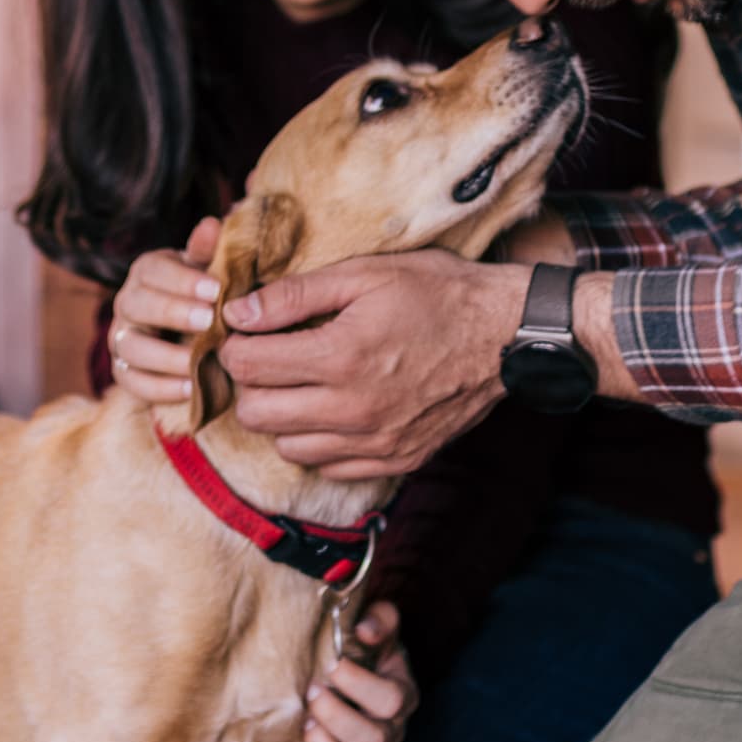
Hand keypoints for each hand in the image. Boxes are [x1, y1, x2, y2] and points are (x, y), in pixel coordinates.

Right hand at [104, 214, 220, 404]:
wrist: (191, 331)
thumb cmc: (203, 293)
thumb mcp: (208, 269)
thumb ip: (208, 251)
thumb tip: (213, 223)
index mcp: (147, 271)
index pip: (153, 270)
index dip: (183, 280)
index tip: (217, 290)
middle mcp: (127, 301)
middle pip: (136, 304)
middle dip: (172, 313)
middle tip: (209, 321)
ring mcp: (122, 337)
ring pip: (129, 346)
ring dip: (164, 356)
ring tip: (198, 363)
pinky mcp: (124, 371)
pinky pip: (131, 381)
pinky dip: (158, 388)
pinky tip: (189, 388)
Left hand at [217, 248, 527, 478]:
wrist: (505, 335)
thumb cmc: (437, 293)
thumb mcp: (365, 274)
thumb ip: (294, 295)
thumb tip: (236, 313)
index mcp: (340, 356)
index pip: (246, 366)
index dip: (236, 344)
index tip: (249, 331)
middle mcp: (353, 409)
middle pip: (255, 414)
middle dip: (252, 382)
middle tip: (271, 357)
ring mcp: (375, 442)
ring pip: (287, 446)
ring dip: (283, 416)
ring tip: (305, 383)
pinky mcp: (396, 461)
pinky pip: (329, 467)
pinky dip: (320, 442)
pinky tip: (335, 409)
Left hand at [295, 601, 416, 741]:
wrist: (344, 677)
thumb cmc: (361, 651)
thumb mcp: (375, 626)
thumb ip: (379, 619)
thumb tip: (365, 630)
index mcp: (401, 695)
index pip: (391, 701)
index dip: (360, 685)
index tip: (333, 664)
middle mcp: (389, 734)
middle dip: (337, 717)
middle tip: (312, 692)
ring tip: (306, 725)